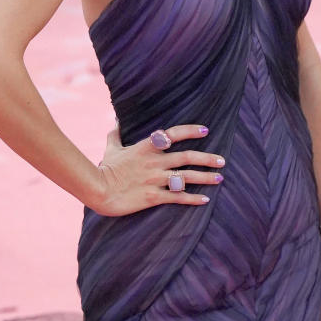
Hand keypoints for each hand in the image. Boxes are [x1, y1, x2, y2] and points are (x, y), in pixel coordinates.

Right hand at [92, 123, 223, 216]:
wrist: (97, 190)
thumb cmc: (105, 169)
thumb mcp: (111, 148)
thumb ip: (116, 134)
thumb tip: (116, 120)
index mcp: (146, 147)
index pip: (173, 134)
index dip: (191, 131)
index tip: (206, 130)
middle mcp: (155, 162)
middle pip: (187, 157)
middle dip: (207, 158)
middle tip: (222, 160)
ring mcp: (155, 179)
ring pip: (186, 177)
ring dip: (205, 177)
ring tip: (219, 178)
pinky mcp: (153, 197)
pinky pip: (178, 197)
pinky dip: (193, 198)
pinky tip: (205, 199)